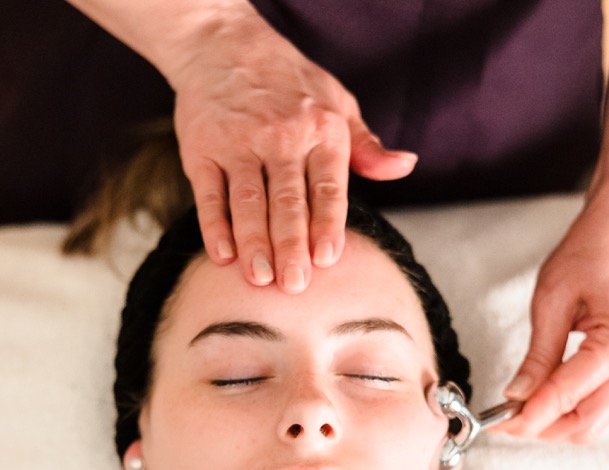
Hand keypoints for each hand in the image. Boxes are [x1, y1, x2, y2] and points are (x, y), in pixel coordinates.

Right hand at [169, 14, 415, 291]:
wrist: (224, 45)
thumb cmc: (290, 84)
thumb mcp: (338, 104)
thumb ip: (367, 146)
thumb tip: (406, 166)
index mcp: (321, 129)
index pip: (328, 187)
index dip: (327, 224)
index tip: (326, 260)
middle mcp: (280, 136)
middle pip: (288, 201)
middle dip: (291, 246)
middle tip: (294, 286)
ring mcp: (238, 143)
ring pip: (249, 202)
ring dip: (254, 244)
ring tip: (260, 280)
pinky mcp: (202, 149)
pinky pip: (210, 194)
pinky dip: (215, 227)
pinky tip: (223, 256)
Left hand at [490, 207, 608, 442]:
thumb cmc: (593, 252)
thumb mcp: (552, 302)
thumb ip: (537, 356)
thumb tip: (517, 396)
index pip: (566, 398)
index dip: (528, 417)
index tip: (498, 423)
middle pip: (585, 426)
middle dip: (542, 428)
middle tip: (504, 419)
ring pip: (592, 421)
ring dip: (554, 422)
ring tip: (518, 407)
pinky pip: (597, 404)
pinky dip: (568, 408)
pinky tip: (541, 396)